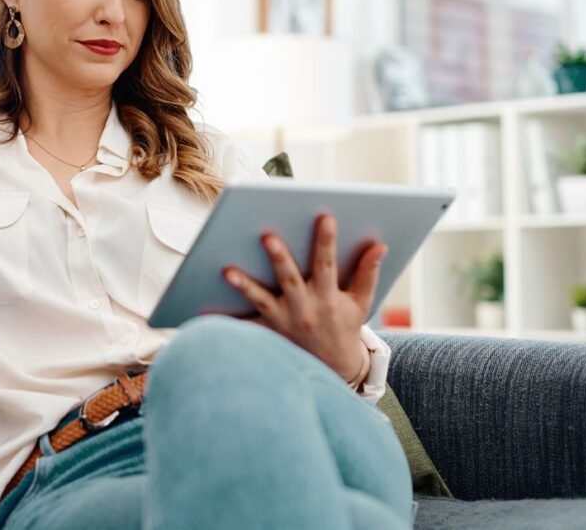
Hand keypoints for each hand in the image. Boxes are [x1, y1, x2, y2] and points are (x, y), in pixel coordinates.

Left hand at [221, 214, 386, 381]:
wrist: (332, 367)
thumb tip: (379, 246)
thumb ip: (368, 273)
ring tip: (228, 270)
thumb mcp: (362, 302)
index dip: (326, 242)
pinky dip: (228, 318)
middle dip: (279, 258)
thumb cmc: (345, 326)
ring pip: (261, 300)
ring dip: (245, 285)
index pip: (326, 265)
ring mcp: (283, 320)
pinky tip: (206, 305)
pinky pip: (246, 323)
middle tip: (267, 235)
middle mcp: (304, 308)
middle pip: (289, 279)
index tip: (325, 217)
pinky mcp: (268, 329)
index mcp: (329, 298)